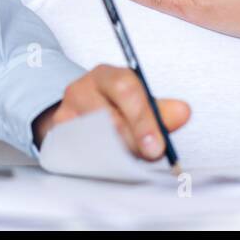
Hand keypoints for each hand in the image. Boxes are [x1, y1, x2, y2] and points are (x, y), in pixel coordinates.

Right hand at [31, 65, 189, 159]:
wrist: (79, 114)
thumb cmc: (113, 106)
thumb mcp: (138, 102)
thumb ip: (160, 110)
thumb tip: (182, 112)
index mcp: (106, 75)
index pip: (125, 88)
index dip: (143, 118)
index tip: (157, 146)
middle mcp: (81, 89)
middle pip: (109, 119)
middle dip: (134, 141)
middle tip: (150, 154)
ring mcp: (64, 114)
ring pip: (94, 139)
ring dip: (118, 153)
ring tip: (131, 158)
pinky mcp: (57, 137)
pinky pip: (80, 154)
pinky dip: (99, 162)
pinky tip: (111, 164)